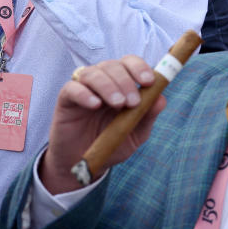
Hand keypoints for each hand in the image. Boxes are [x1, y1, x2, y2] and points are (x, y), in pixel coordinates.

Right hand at [39, 56, 163, 193]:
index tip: (149, 81)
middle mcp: (102, 81)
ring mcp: (83, 88)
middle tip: (132, 101)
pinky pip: (72, 87)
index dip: (139, 67)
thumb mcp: (135, 134)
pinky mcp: (66, 99)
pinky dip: (85, 93)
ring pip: (93, 73)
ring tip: (118, 104)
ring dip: (108, 85)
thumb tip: (161, 99)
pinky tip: (94, 105)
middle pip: (112, 65)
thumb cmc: (111, 143)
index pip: (129, 63)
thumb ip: (147, 116)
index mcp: (120, 84)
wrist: (84, 164)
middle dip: (126, 80)